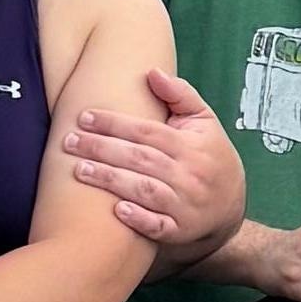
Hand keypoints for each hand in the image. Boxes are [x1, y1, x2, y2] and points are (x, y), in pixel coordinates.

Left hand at [66, 66, 250, 268]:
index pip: (147, 131)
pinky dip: (138, 219)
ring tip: (78, 170)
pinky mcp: (180, 230)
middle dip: (102, 149)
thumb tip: (152, 72)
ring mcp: (185, 205)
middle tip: (69, 142)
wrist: (231, 204)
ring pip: (144, 190)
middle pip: (140, 159)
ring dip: (110, 180)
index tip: (84, 117)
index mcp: (190, 145)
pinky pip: (158, 227)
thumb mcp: (204, 120)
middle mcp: (189, 174)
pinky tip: (115, 210)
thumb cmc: (210, 155)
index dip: (115, 123)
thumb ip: (180, 94)